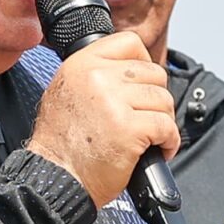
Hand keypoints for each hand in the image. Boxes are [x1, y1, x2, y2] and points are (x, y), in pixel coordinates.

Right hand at [27, 32, 179, 207]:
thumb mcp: (65, 93)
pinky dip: (169, 142)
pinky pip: (167, 126)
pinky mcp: (129, 127)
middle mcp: (96, 77)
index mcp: (81, 64)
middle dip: (155, 100)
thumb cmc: (60, 146)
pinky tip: (158, 150)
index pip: (130, 44)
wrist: (54, 179)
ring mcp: (113, 101)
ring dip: (163, 122)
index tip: (141, 88)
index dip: (143, 65)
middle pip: (153, 73)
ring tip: (151, 138)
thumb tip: (131, 73)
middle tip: (146, 120)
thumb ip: (94, 76)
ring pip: (163, 99)